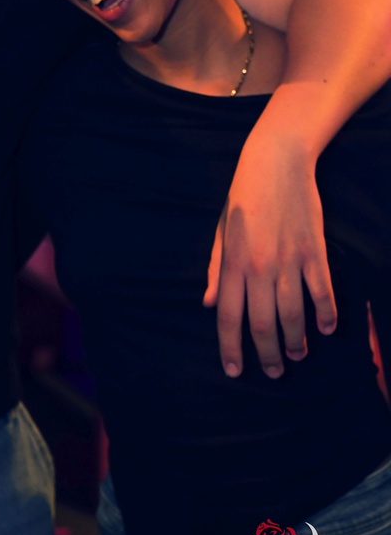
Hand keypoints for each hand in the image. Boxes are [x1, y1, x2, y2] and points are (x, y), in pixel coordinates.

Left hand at [203, 137, 336, 377]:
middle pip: (262, 324)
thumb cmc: (242, 197)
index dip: (230, 349)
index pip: (228, 318)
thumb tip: (209, 304)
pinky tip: (326, 329)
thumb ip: (217, 270)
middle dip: (268, 354)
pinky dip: (326, 314)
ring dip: (297, 341)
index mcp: (232, 263)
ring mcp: (288, 260)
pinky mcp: (313, 251)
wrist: (275, 163)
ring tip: (298, 355)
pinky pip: (322, 291)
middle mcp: (259, 267)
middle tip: (275, 372)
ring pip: (294, 314)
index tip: (235, 371)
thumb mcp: (221, 231)